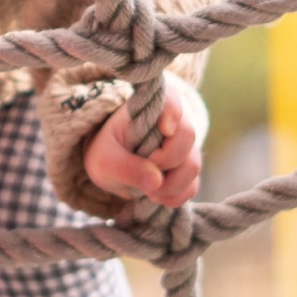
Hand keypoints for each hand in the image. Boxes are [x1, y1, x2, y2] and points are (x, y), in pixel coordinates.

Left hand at [83, 83, 201, 208]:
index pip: (170, 99)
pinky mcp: (187, 169)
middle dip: (166, 162)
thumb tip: (157, 181)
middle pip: (187, 136)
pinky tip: (155, 197)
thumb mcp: (104, 160)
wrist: (111, 167)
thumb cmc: (106, 152)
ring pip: (193, 164)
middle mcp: (173, 123)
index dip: (173, 111)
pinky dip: (175, 196)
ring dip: (172, 185)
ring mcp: (183, 147)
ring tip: (147, 192)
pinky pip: (192, 185)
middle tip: (143, 173)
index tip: (165, 130)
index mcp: (149, 109)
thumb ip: (126, 167)